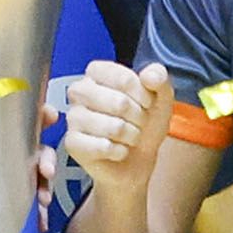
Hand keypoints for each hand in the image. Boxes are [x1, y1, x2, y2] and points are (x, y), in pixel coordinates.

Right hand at [54, 58, 166, 183]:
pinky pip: (104, 147)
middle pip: (119, 103)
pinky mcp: (72, 142)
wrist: (138, 160)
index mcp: (97, 72)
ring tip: (129, 137)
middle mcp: (80, 91)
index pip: (125, 79)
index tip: (147, 104)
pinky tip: (117, 149)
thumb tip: (148, 76)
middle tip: (139, 123)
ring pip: (114, 127)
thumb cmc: (144, 124)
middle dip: (139, 118)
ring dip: (131, 136)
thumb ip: (159, 77)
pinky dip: (120, 152)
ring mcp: (73, 117)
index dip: (144, 96)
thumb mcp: (160, 97)